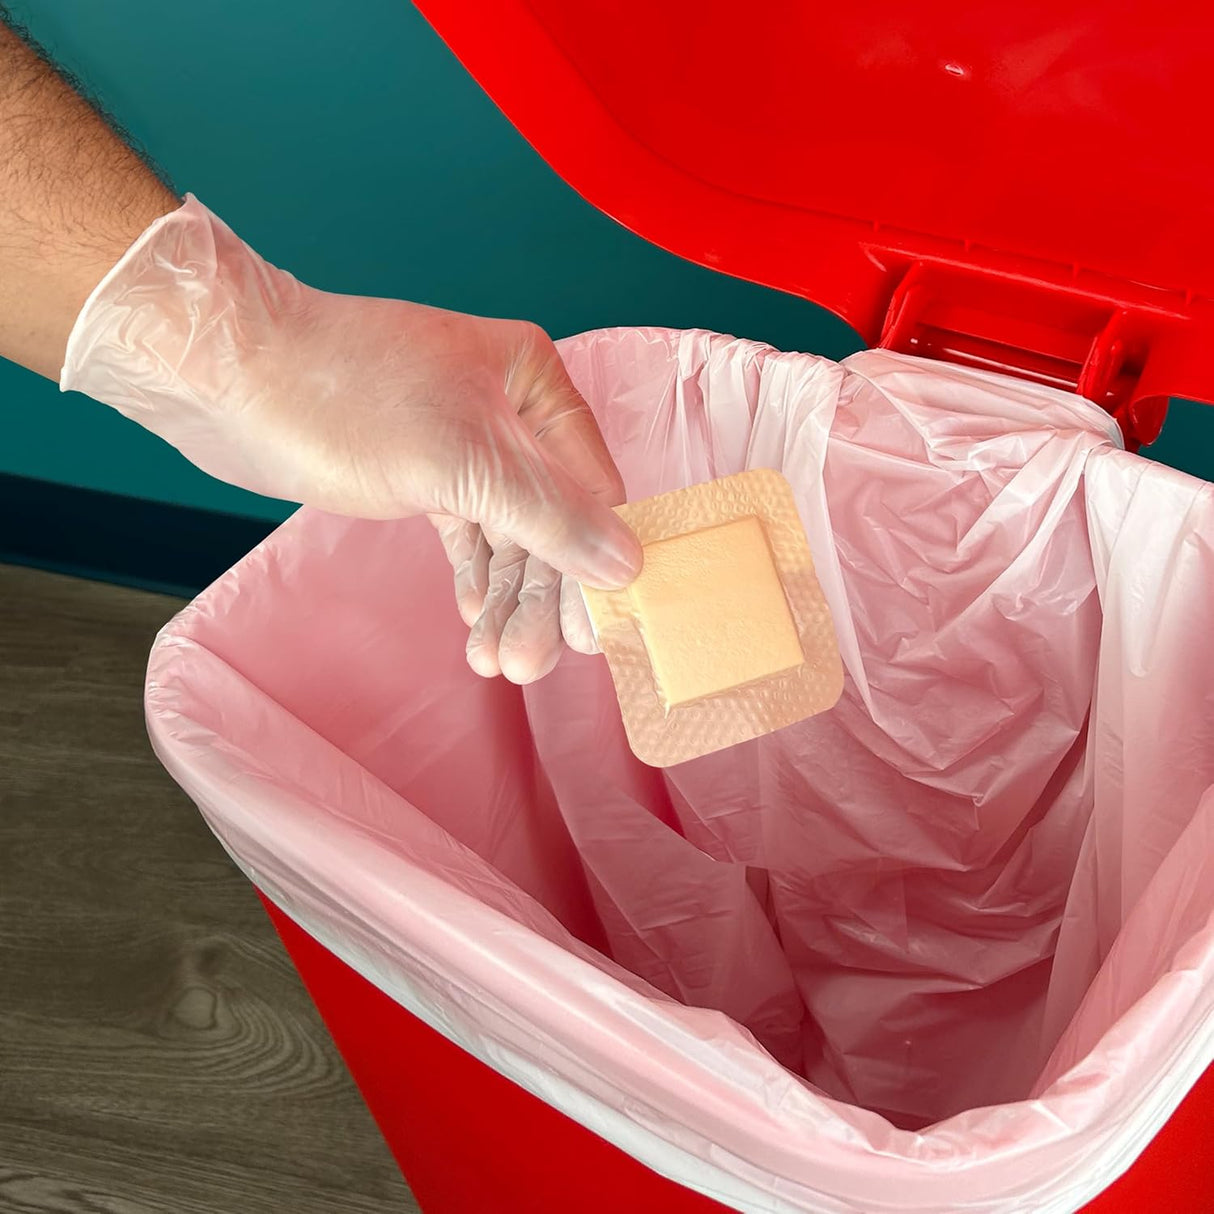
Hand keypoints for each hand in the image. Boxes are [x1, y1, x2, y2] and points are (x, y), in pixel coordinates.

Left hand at [61, 197, 639, 681]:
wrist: (227, 375)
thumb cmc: (344, 399)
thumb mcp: (462, 460)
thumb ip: (551, 516)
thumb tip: (628, 566)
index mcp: (534, 382)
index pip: (591, 488)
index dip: (594, 565)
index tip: (591, 635)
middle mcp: (510, 410)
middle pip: (550, 519)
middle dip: (538, 594)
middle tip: (528, 662)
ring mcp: (465, 442)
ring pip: (506, 533)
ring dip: (504, 598)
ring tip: (497, 661)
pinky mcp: (423, 471)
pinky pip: (467, 533)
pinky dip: (473, 575)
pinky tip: (474, 619)